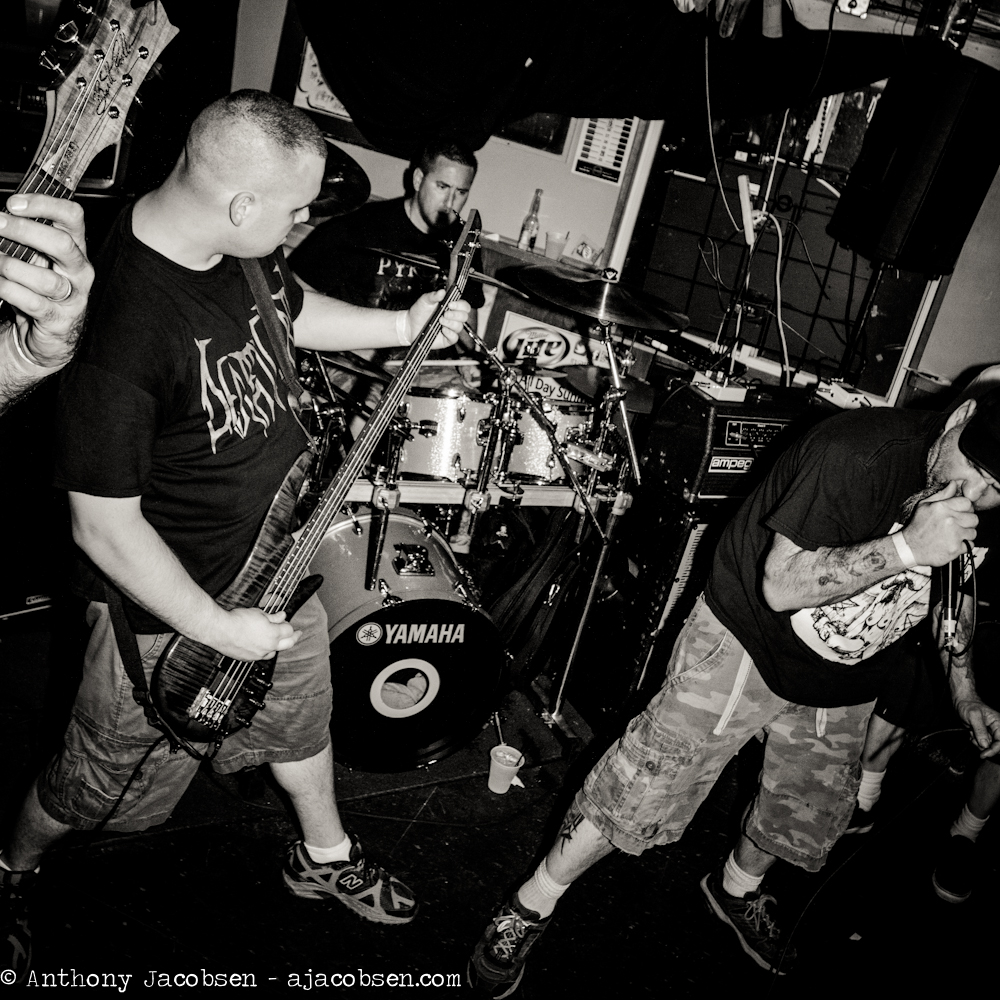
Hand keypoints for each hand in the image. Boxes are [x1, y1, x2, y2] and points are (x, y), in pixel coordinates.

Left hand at [0, 193, 93, 366]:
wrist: (48, 334)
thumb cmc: (38, 290)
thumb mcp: (35, 258)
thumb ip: (26, 237)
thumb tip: (2, 216)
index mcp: (75, 249)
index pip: (72, 217)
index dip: (45, 204)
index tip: (14, 203)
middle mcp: (79, 271)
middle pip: (61, 244)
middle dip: (24, 230)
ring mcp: (72, 297)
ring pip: (45, 279)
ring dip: (10, 266)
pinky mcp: (59, 319)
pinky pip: (31, 302)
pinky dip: (7, 289)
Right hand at [213, 607, 300, 660]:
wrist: (219, 630)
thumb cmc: (237, 620)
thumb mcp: (258, 613)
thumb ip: (273, 616)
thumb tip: (282, 616)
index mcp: (273, 634)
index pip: (289, 630)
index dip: (288, 624)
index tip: (286, 621)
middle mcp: (268, 646)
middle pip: (288, 644)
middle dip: (294, 638)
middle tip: (298, 634)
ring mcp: (258, 654)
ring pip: (274, 653)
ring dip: (278, 646)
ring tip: (279, 641)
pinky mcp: (248, 659)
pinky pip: (261, 657)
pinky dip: (264, 651)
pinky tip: (262, 646)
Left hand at [405, 290, 470, 349]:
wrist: (410, 325)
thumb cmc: (419, 312)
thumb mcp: (425, 300)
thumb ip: (434, 296)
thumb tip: (442, 291)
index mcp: (451, 307)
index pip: (464, 306)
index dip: (460, 305)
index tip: (451, 304)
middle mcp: (453, 318)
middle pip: (464, 316)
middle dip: (456, 314)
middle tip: (445, 313)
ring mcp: (451, 329)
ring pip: (460, 327)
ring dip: (451, 323)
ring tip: (440, 320)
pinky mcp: (447, 339)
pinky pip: (454, 337)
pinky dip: (450, 333)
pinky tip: (443, 330)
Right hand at [902, 481, 977, 566]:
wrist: (909, 548)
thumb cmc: (917, 526)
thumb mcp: (924, 506)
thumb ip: (942, 495)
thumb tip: (954, 484)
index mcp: (942, 507)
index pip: (967, 503)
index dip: (965, 509)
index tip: (958, 514)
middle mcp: (949, 520)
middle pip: (974, 518)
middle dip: (966, 522)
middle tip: (955, 526)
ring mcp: (954, 535)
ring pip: (973, 532)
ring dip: (965, 534)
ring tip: (952, 535)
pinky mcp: (955, 548)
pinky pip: (970, 544)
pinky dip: (962, 545)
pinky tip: (951, 544)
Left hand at [955, 697, 999, 757]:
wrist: (961, 703)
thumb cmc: (968, 706)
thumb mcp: (973, 716)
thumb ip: (980, 730)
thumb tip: (985, 744)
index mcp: (998, 723)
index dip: (994, 750)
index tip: (984, 754)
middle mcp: (996, 729)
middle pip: (996, 747)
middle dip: (984, 747)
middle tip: (974, 739)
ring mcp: (990, 733)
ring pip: (988, 747)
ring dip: (978, 743)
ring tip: (972, 733)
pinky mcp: (984, 735)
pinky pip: (981, 744)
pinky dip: (975, 742)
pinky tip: (971, 734)